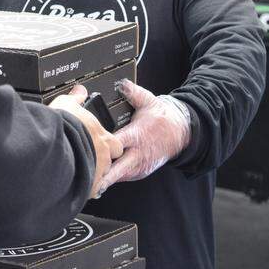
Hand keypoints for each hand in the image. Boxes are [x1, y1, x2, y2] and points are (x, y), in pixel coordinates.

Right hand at [49, 84, 122, 195]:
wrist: (53, 144)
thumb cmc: (63, 125)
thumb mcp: (68, 104)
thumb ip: (76, 98)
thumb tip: (79, 91)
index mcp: (103, 138)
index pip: (116, 144)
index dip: (107, 144)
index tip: (97, 142)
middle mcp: (104, 156)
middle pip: (109, 162)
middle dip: (100, 160)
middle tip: (86, 156)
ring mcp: (96, 172)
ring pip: (99, 176)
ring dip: (90, 173)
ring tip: (76, 169)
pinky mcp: (86, 186)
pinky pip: (88, 189)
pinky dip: (81, 187)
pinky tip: (71, 182)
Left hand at [95, 80, 191, 195]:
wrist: (180, 133)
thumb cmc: (162, 117)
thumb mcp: (149, 101)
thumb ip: (133, 92)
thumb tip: (122, 83)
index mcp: (137, 135)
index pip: (118, 144)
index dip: (105, 149)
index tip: (91, 152)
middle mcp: (139, 153)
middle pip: (118, 168)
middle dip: (104, 176)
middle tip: (89, 184)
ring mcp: (141, 165)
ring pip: (120, 176)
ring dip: (106, 178)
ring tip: (88, 183)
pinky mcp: (141, 171)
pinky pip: (125, 177)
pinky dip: (113, 178)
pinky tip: (100, 179)